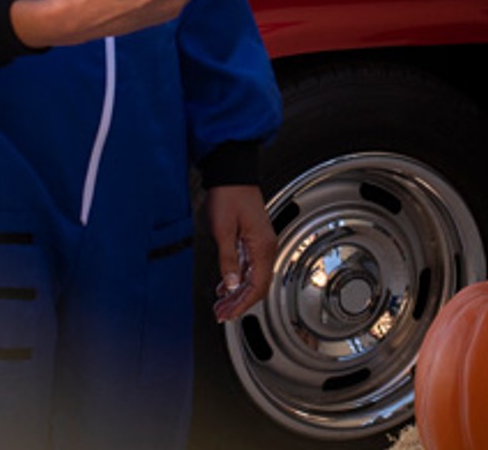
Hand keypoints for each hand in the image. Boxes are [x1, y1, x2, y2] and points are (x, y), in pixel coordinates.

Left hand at [206, 183, 274, 321]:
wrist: (233, 173)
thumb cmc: (229, 196)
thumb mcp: (223, 230)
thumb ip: (228, 259)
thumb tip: (231, 284)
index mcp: (262, 247)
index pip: (256, 286)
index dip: (241, 304)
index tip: (227, 314)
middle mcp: (266, 247)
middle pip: (257, 286)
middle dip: (239, 303)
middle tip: (221, 314)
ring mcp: (261, 243)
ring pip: (253, 278)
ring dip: (238, 294)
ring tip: (221, 305)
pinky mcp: (254, 239)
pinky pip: (249, 267)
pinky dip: (238, 280)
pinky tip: (226, 287)